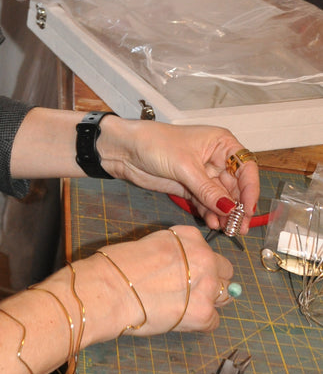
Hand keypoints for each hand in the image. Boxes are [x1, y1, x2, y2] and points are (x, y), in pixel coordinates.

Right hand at [90, 225, 233, 336]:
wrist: (110, 289)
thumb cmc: (119, 265)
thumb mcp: (151, 244)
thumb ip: (174, 253)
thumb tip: (182, 270)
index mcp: (189, 236)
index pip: (207, 250)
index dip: (195, 263)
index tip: (182, 272)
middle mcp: (205, 257)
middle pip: (224, 271)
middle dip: (210, 279)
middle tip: (188, 290)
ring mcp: (207, 286)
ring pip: (225, 295)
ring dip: (209, 300)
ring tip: (185, 306)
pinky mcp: (204, 314)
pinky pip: (213, 321)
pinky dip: (199, 322)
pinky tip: (180, 319)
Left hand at [99, 118, 259, 233]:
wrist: (124, 149)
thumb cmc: (155, 143)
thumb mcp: (184, 166)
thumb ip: (207, 189)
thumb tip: (230, 209)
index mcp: (221, 143)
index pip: (246, 167)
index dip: (250, 189)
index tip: (248, 209)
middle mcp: (216, 159)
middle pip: (236, 186)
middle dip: (238, 207)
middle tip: (239, 227)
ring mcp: (203, 175)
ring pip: (222, 197)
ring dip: (225, 214)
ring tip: (227, 230)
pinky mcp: (190, 187)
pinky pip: (206, 203)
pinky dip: (211, 213)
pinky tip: (213, 223)